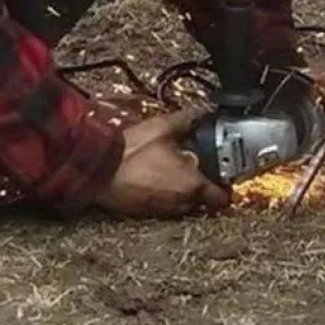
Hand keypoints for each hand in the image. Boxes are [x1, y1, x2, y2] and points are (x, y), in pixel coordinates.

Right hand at [91, 109, 231, 218]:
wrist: (98, 169)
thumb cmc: (131, 151)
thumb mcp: (163, 127)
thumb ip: (187, 119)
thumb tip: (200, 112)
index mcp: (192, 184)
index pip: (222, 198)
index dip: (226, 186)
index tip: (223, 174)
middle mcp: (180, 202)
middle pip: (204, 202)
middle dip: (204, 186)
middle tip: (197, 167)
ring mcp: (162, 210)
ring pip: (184, 205)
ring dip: (184, 191)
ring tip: (175, 170)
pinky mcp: (145, 212)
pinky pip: (164, 206)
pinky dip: (166, 194)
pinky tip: (156, 176)